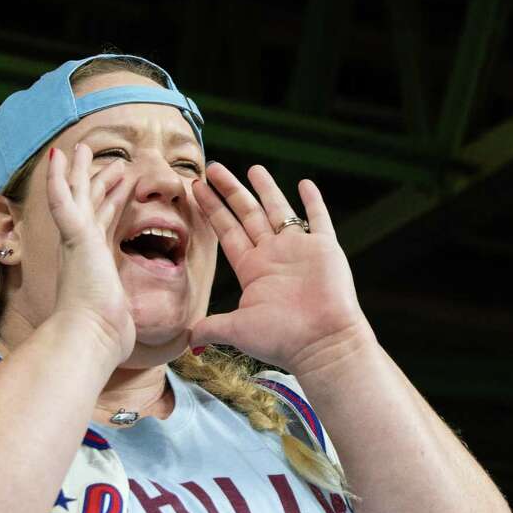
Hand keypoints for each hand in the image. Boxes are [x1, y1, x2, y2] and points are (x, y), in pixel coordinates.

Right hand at [45, 143, 137, 362]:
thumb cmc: (107, 335)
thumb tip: (133, 330)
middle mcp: (81, 248)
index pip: (104, 222)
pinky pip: (63, 201)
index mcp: (94, 261)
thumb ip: (125, 312)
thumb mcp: (122, 314)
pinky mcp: (75, 238)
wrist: (89, 339)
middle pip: (88, 203)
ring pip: (76, 195)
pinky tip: (58, 155)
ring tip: (83, 147)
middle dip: (95, 178)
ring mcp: (76, 241)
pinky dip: (57, 179)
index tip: (121, 183)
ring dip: (79, 170)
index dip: (112, 200)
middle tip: (99, 155)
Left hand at [189, 163, 370, 372]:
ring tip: (253, 168)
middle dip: (230, 190)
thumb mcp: (237, 331)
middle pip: (247, 214)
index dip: (211, 209)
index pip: (226, 230)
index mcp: (252, 268)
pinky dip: (313, 202)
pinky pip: (319, 219)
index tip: (196, 188)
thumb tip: (186, 338)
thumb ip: (211, 327)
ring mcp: (299, 250)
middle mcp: (273, 255)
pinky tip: (305, 184)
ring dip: (266, 189)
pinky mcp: (325, 249)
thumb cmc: (282, 339)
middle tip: (213, 168)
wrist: (322, 344)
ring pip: (279, 211)